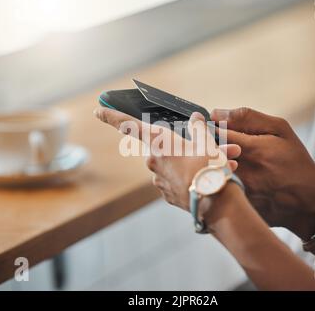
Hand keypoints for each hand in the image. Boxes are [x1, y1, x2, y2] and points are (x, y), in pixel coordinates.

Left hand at [95, 108, 239, 210]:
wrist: (214, 204)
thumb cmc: (208, 169)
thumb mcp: (206, 143)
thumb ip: (198, 127)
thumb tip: (195, 119)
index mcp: (158, 143)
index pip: (129, 125)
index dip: (112, 116)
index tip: (98, 110)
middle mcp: (153, 161)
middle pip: (164, 146)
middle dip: (184, 146)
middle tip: (204, 147)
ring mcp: (158, 180)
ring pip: (174, 164)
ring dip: (191, 162)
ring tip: (216, 165)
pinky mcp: (167, 194)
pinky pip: (176, 179)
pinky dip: (190, 176)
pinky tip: (206, 177)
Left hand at [211, 107, 314, 239]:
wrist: (307, 199)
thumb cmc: (294, 160)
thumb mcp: (279, 129)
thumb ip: (246, 117)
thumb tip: (215, 113)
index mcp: (253, 150)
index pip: (214, 134)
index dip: (203, 128)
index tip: (199, 123)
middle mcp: (243, 172)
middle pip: (207, 155)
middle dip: (202, 146)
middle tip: (203, 141)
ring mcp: (239, 191)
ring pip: (208, 172)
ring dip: (206, 163)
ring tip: (214, 159)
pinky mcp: (236, 205)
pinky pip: (215, 188)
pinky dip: (213, 179)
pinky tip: (219, 176)